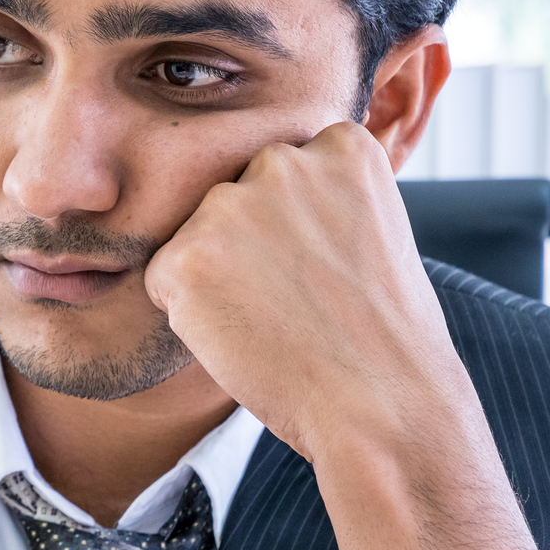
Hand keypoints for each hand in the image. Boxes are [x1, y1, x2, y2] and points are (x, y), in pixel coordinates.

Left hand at [142, 120, 478, 463]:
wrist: (384, 405)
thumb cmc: (383, 332)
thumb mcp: (373, 228)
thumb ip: (321, 194)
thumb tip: (256, 188)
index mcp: (339, 144)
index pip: (283, 174)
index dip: (298, 231)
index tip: (330, 268)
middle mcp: (280, 159)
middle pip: (234, 200)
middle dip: (251, 247)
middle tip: (300, 300)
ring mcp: (229, 205)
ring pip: (197, 239)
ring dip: (218, 278)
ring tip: (276, 318)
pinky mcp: (185, 255)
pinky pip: (165, 280)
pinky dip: (190, 315)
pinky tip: (245, 336)